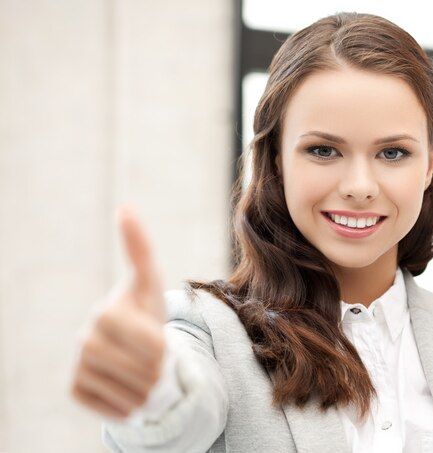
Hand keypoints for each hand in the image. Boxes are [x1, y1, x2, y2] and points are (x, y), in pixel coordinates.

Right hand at [70, 206, 166, 419]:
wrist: (130, 345)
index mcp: (105, 313)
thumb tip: (124, 206)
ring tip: (142, 371)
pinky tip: (127, 387)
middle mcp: (83, 341)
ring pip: (137, 396)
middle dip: (160, 368)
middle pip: (149, 373)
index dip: (166, 346)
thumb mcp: (150, 280)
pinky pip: (120, 411)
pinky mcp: (75, 391)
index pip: (155, 347)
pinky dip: (133, 405)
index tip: (156, 336)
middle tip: (151, 356)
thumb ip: (140, 246)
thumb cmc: (144, 309)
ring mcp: (77, 368)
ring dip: (150, 388)